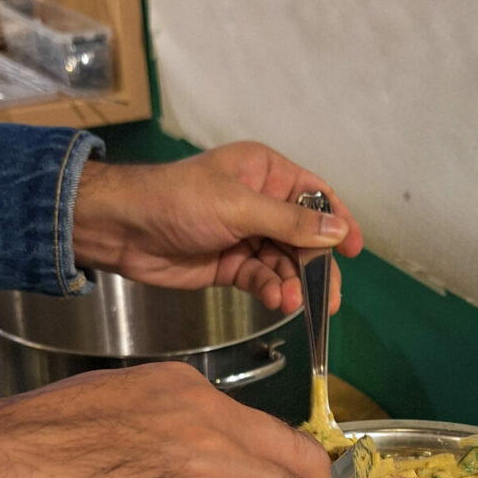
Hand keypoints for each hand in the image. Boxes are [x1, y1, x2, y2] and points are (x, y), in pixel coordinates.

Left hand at [71, 142, 362, 314]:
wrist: (123, 230)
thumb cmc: (177, 200)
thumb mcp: (239, 207)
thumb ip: (290, 223)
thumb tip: (338, 231)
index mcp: (266, 173)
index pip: (315, 197)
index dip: (337, 221)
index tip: (354, 249)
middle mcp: (261, 203)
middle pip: (304, 238)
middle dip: (316, 267)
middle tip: (328, 298)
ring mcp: (246, 236)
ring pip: (285, 264)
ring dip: (292, 284)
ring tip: (293, 303)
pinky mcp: (231, 265)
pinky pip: (263, 279)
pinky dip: (271, 291)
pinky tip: (276, 301)